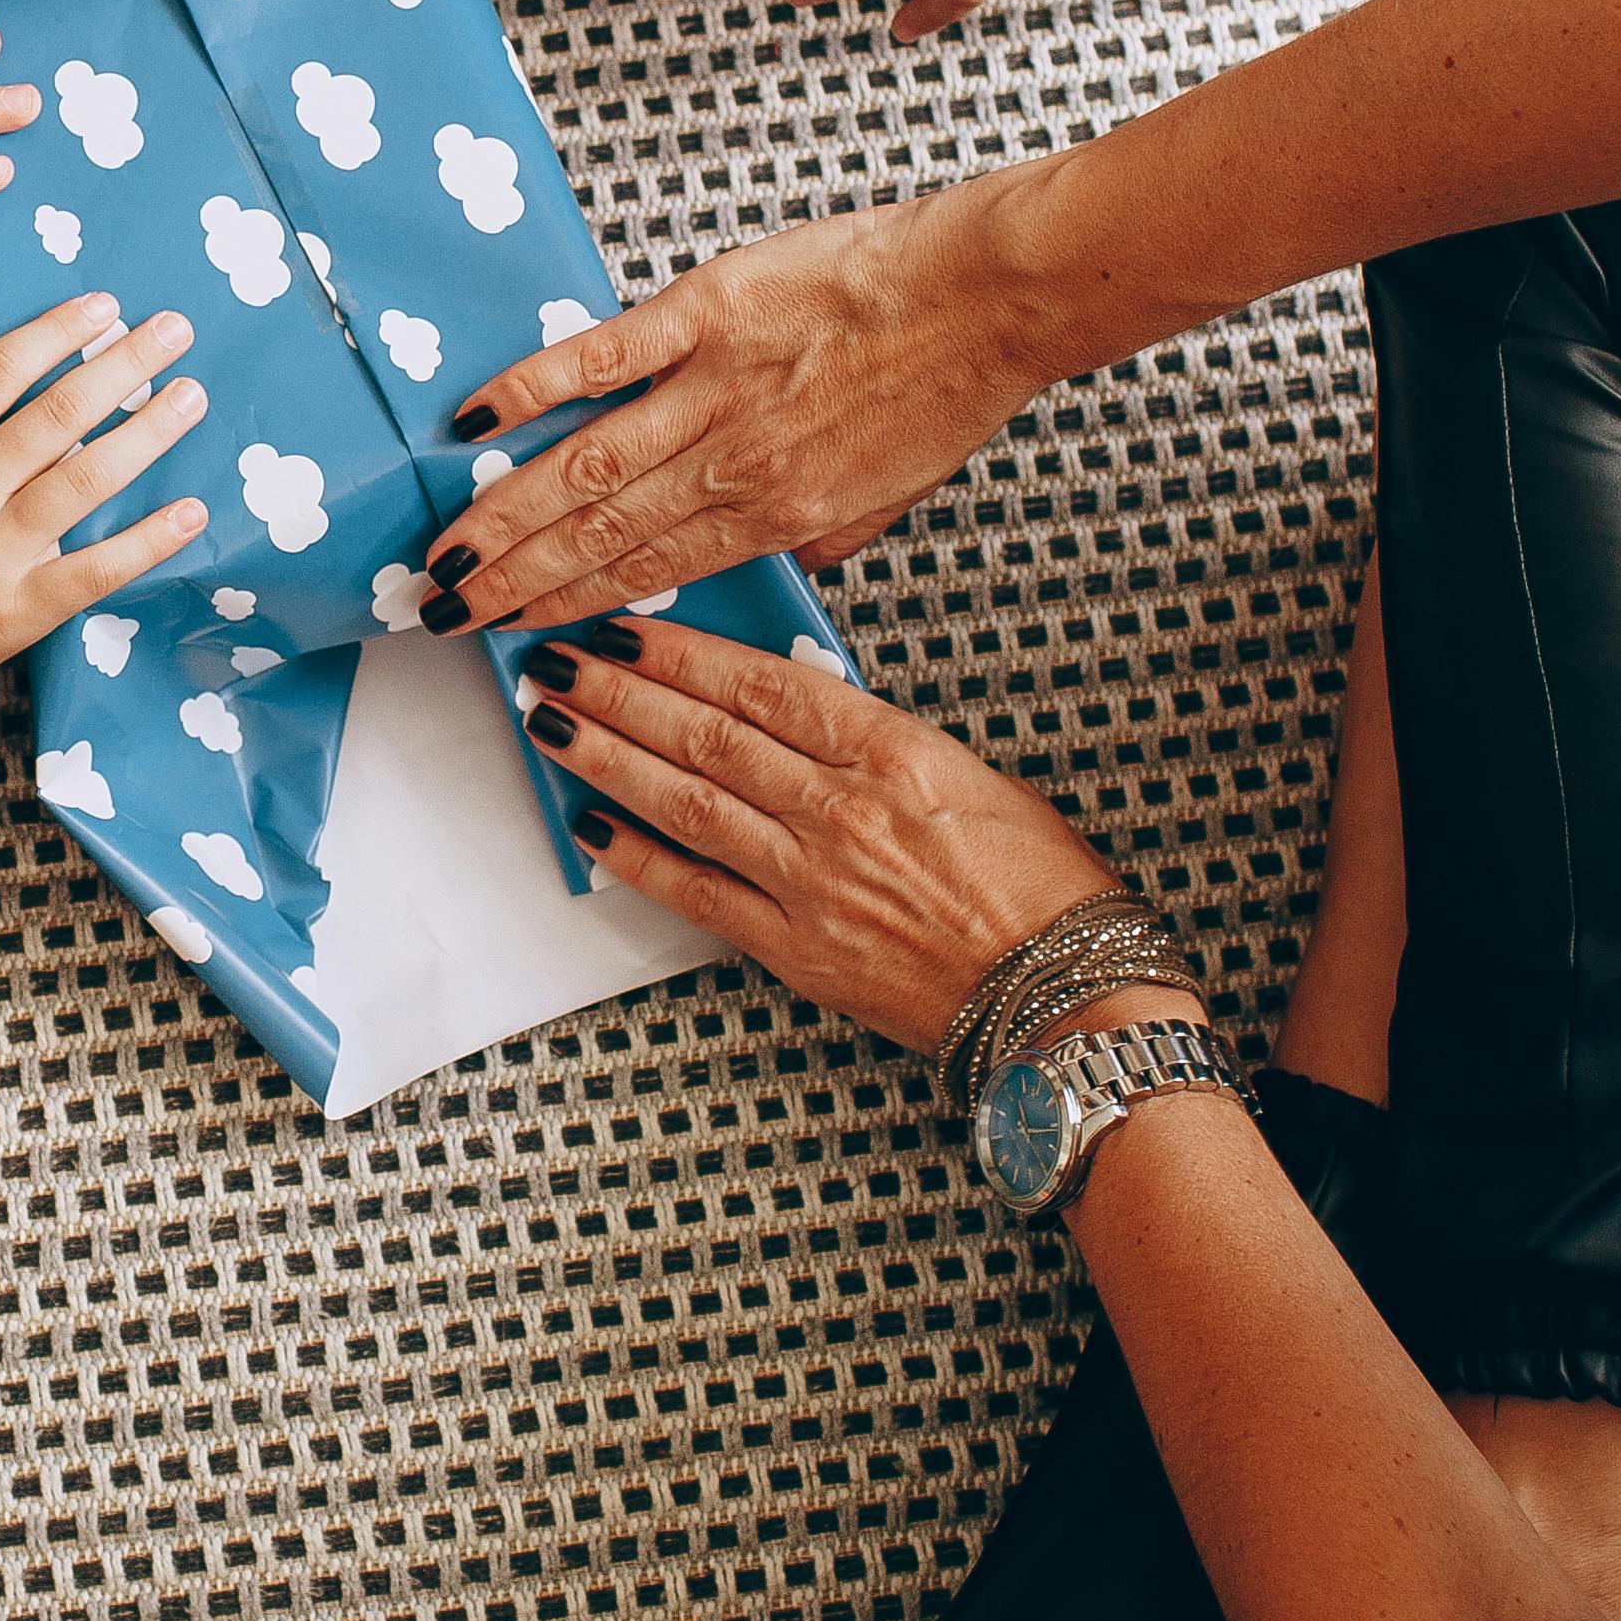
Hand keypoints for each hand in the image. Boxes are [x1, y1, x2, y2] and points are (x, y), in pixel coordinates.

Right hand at [0, 294, 213, 742]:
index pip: (1, 368)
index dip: (59, 330)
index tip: (106, 307)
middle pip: (61, 411)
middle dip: (126, 363)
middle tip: (173, 330)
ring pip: (89, 477)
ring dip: (149, 431)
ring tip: (191, 397)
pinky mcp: (19, 612)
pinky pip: (99, 569)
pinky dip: (151, 540)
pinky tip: (192, 512)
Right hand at [427, 185, 1065, 625]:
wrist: (994, 295)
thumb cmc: (952, 381)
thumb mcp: (894, 492)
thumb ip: (822, 533)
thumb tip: (780, 558)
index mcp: (781, 514)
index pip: (652, 575)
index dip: (572, 610)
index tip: (515, 634)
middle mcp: (736, 463)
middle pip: (600, 537)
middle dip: (515, 580)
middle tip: (444, 609)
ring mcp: (716, 387)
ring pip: (585, 467)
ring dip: (507, 515)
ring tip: (447, 550)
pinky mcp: (709, 311)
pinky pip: (603, 356)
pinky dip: (534, 388)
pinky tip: (477, 423)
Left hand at [506, 620, 1137, 1056]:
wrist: (1069, 998)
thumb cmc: (1042, 889)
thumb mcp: (973, 778)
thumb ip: (881, 744)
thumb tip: (799, 713)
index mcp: (893, 751)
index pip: (761, 680)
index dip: (680, 649)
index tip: (626, 623)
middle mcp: (841, 808)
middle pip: (705, 731)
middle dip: (618, 690)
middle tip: (557, 657)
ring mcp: (811, 880)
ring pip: (685, 799)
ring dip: (606, 755)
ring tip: (551, 720)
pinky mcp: (795, 950)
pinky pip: (695, 891)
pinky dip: (634, 855)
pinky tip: (587, 822)